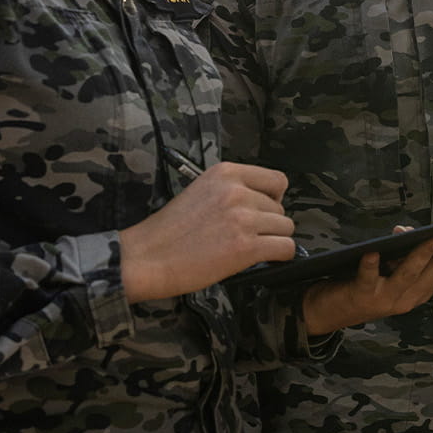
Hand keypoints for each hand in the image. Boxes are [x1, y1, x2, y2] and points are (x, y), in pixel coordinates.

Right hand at [120, 161, 295, 302]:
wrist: (147, 257)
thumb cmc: (169, 230)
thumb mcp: (201, 191)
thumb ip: (233, 191)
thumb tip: (265, 203)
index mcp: (226, 173)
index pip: (276, 180)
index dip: (274, 198)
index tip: (262, 211)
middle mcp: (238, 191)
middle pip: (281, 208)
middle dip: (268, 223)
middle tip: (246, 236)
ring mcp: (244, 218)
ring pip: (285, 228)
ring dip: (273, 240)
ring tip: (249, 248)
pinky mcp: (246, 246)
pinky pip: (285, 248)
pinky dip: (279, 256)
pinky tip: (263, 259)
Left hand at [301, 227, 432, 334]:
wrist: (329, 311)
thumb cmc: (365, 282)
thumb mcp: (390, 265)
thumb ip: (403, 250)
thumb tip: (405, 234)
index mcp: (421, 288)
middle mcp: (409, 296)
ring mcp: (386, 298)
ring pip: (409, 274)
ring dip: (423, 255)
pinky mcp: (361, 295)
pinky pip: (367, 278)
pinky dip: (370, 265)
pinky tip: (373, 252)